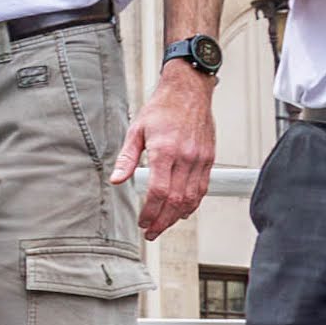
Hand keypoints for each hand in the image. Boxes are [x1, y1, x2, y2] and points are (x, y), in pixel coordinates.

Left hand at [115, 61, 219, 239]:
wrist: (189, 92)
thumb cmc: (162, 108)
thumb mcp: (136, 130)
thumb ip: (127, 158)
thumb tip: (116, 180)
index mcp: (165, 151)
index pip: (159, 191)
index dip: (150, 212)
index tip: (142, 222)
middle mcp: (186, 157)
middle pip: (176, 199)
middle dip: (163, 221)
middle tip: (151, 232)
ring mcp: (200, 159)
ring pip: (192, 197)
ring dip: (177, 216)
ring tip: (164, 226)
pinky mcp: (209, 158)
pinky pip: (203, 187)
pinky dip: (193, 203)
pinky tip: (182, 211)